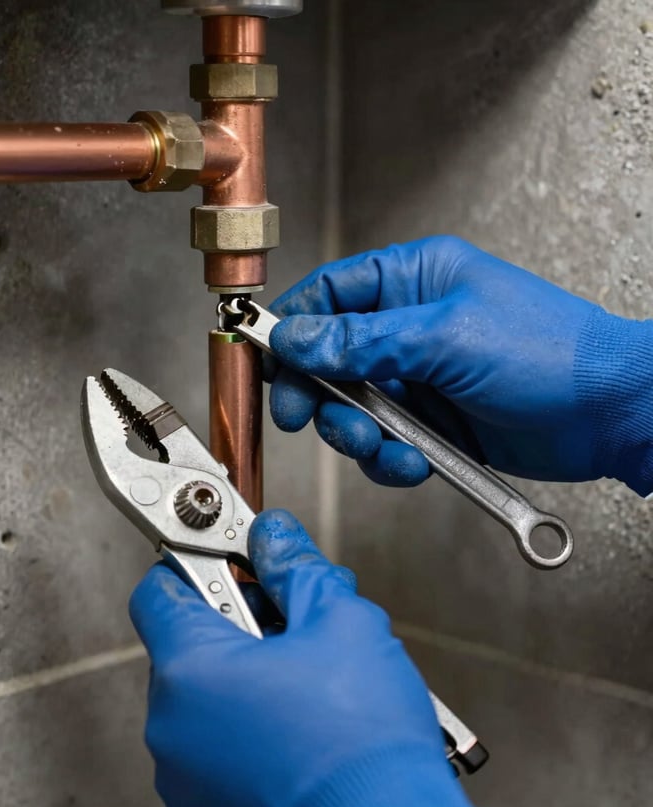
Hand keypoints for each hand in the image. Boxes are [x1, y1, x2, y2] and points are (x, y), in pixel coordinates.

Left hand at [129, 509, 508, 806]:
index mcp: (190, 667)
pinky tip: (296, 730)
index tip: (229, 564)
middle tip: (293, 628)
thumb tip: (276, 538)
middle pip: (188, 645)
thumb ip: (296, 567)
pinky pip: (211, 749)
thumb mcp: (340, 621)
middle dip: (238, 626)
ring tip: (305, 687)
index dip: (196, 566)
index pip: (158, 590)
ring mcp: (182, 775)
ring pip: (203, 698)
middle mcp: (171, 724)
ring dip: (244, 680)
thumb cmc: (361, 744)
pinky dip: (243, 731)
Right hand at [268, 237, 652, 494]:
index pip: (329, 293)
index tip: (264, 356)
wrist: (607, 415)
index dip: (291, 325)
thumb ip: (361, 342)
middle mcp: (409, 325)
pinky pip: (385, 442)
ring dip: (354, 433)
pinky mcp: (432, 421)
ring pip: (351, 407)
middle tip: (303, 414)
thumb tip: (297, 337)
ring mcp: (420, 376)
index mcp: (414, 280)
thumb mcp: (443, 339)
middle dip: (316, 392)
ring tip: (378, 444)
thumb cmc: (550, 353)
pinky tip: (412, 461)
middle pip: (328, 357)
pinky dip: (389, 459)